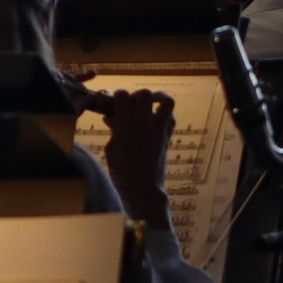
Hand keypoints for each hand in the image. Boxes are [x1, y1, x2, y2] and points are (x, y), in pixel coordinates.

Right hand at [92, 88, 176, 230]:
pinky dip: (165, 115)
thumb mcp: (112, 148)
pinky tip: (155, 120)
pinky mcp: (167, 137)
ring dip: (158, 98)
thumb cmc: (121, 171)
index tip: (115, 102)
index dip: (117, 95)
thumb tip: (111, 117)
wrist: (142, 188)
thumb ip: (114, 129)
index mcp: (126, 124)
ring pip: (166, 101)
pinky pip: (171, 118)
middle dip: (136, 95)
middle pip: (144, 94)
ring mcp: (158, 129)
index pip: (122, 95)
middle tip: (131, 104)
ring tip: (151, 102)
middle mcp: (144, 123)